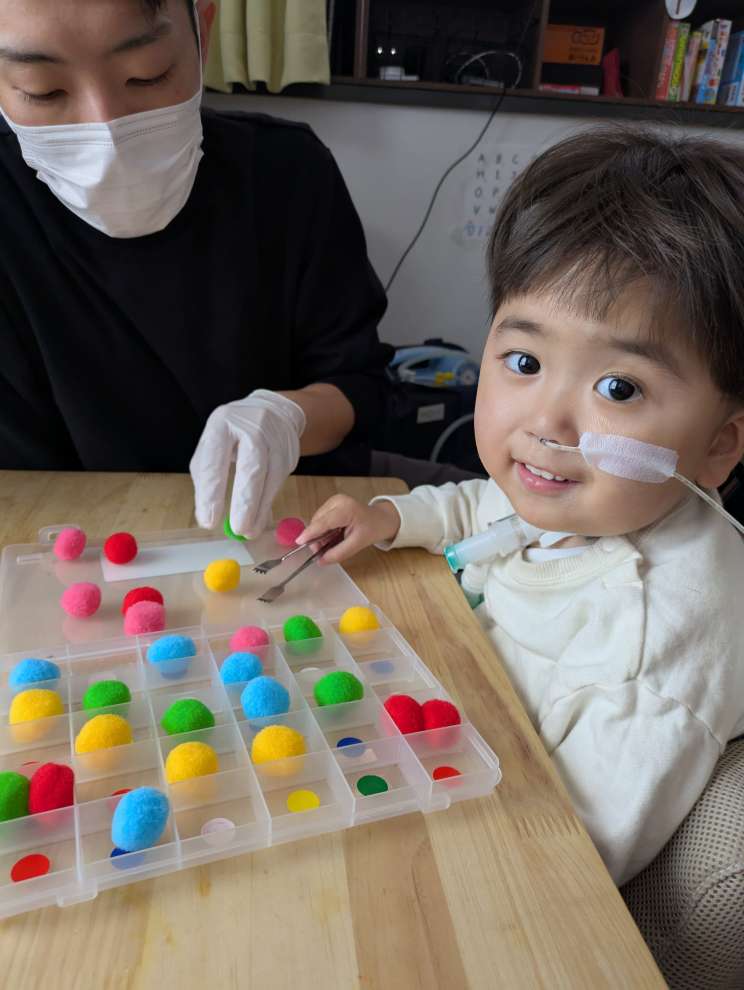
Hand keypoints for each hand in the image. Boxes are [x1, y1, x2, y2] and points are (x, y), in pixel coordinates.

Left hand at [190, 390, 305, 534]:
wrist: (271, 412)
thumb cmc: (232, 435)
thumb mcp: (212, 446)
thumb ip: (207, 479)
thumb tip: (207, 517)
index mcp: (222, 424)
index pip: (215, 461)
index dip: (212, 493)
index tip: (209, 521)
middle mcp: (252, 428)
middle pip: (251, 467)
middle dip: (244, 501)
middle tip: (237, 528)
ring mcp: (274, 439)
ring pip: (269, 478)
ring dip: (259, 509)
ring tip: (248, 532)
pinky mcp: (288, 453)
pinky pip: (278, 483)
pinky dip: (267, 504)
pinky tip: (259, 520)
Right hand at [297, 495, 400, 563]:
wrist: (381, 519)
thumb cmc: (371, 530)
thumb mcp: (357, 545)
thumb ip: (338, 553)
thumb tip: (320, 561)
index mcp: (346, 509)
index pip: (324, 522)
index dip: (310, 533)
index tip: (299, 542)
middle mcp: (337, 501)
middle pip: (318, 521)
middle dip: (316, 538)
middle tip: (321, 552)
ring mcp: (334, 500)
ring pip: (317, 520)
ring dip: (319, 534)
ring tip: (329, 543)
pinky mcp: (331, 503)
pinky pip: (321, 518)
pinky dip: (322, 529)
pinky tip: (331, 535)